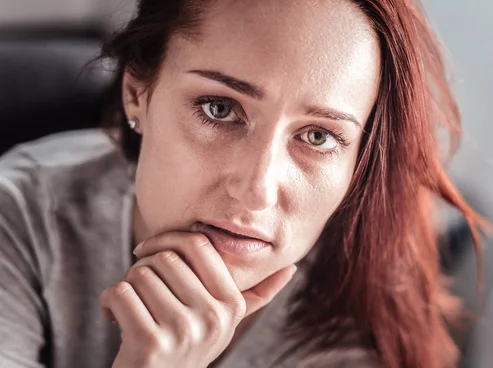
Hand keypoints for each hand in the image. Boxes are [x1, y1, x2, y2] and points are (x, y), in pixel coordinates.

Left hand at [99, 232, 295, 367]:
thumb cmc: (187, 345)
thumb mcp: (225, 321)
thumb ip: (258, 295)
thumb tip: (293, 268)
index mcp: (232, 304)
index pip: (199, 244)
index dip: (168, 238)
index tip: (149, 251)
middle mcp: (213, 317)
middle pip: (165, 258)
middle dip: (143, 268)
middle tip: (140, 290)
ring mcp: (183, 332)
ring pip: (140, 274)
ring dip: (125, 285)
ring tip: (132, 307)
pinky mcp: (150, 344)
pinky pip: (120, 293)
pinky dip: (108, 301)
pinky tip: (115, 317)